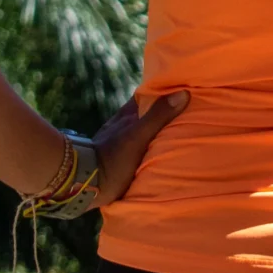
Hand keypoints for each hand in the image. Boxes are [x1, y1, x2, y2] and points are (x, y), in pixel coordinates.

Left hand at [89, 89, 187, 206]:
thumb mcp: (138, 136)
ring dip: (158, 127)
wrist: (85, 184)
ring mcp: (120, 138)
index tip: (184, 88)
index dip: (165, 89)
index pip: (148, 94)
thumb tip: (183, 93)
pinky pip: (140, 144)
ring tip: (180, 130)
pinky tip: (161, 149)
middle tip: (188, 109)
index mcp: (128, 113)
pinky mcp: (120, 155)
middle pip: (148, 110)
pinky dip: (151, 142)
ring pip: (144, 127)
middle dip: (165, 109)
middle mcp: (123, 122)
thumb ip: (158, 116)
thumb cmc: (113, 158)